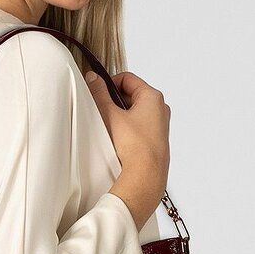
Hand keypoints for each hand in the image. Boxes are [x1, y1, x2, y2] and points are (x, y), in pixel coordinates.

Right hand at [84, 69, 170, 227]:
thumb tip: (93, 78)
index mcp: (152, 96)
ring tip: (110, 127)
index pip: (127, 78)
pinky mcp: (157, 139)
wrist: (146, 175)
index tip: (98, 92)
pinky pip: (140, 125)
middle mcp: (160, 108)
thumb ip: (100, 93)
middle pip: (132, 94)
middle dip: (115, 100)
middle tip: (102, 111)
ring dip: (121, 115)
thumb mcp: (111, 115)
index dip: (109, 83)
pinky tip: (119, 138)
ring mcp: (160, 124)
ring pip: (135, 111)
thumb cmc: (135, 146)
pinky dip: (128, 127)